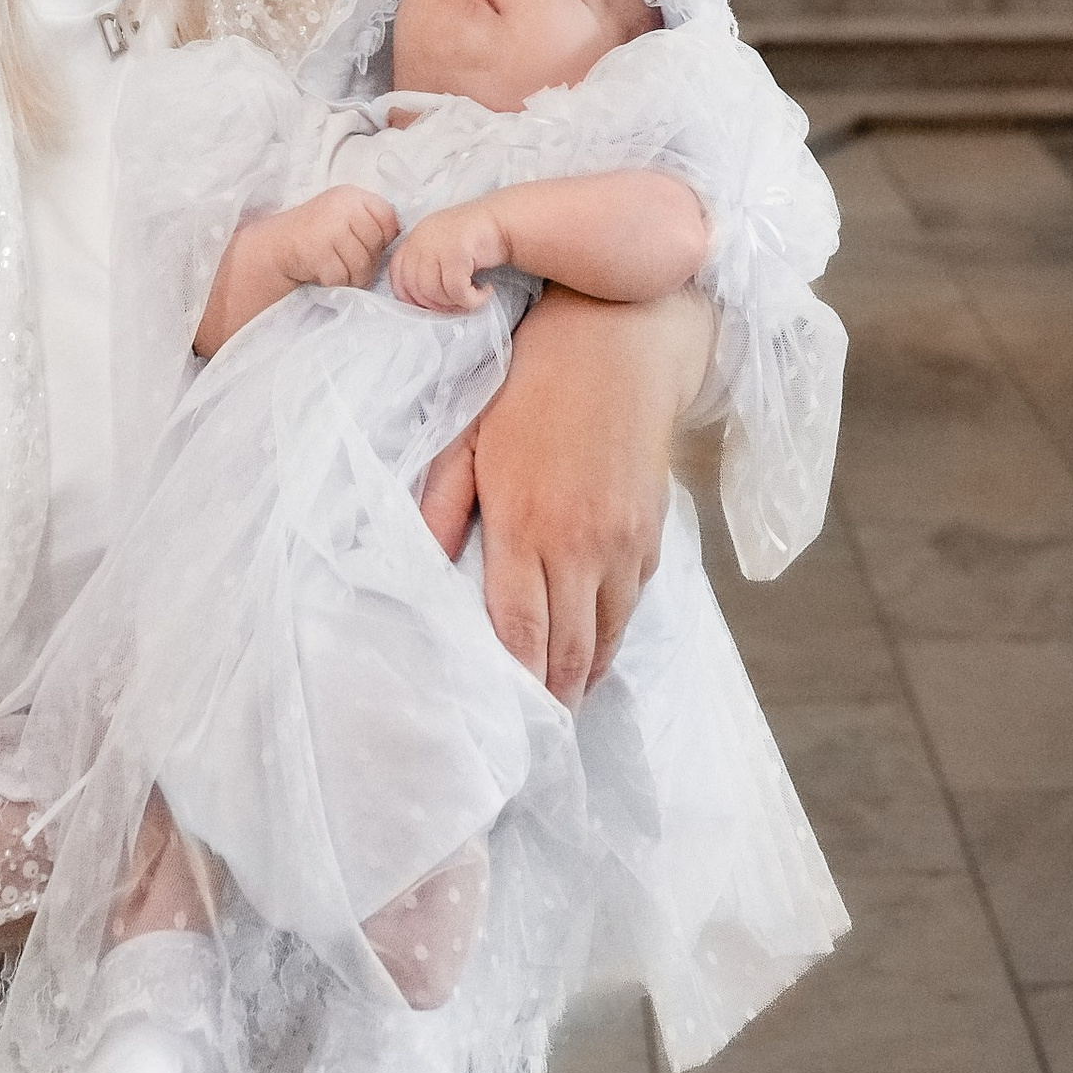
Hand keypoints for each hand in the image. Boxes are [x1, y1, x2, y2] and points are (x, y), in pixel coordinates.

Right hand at [266, 183, 397, 293]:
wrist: (276, 246)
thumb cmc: (316, 234)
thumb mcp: (345, 216)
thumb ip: (371, 221)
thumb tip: (399, 239)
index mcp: (353, 195)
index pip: (388, 217)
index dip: (382, 237)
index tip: (365, 242)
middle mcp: (343, 206)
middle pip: (376, 244)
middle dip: (366, 260)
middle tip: (345, 259)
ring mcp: (330, 228)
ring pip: (362, 265)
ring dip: (351, 275)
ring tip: (335, 266)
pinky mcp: (319, 251)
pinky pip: (342, 277)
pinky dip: (335, 281)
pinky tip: (322, 271)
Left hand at [389, 200, 510, 311]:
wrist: (504, 221)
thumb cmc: (474, 241)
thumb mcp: (440, 248)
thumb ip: (424, 268)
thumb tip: (419, 303)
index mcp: (414, 238)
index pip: (397, 274)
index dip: (411, 296)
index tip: (433, 305)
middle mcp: (421, 238)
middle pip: (416, 288)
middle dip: (438, 306)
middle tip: (459, 304)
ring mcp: (438, 243)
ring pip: (435, 293)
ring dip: (456, 303)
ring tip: (472, 295)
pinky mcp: (457, 250)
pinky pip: (457, 291)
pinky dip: (473, 300)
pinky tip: (485, 291)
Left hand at [419, 285, 712, 705]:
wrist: (622, 338)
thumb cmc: (532, 380)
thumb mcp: (470, 433)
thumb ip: (442, 505)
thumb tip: (418, 566)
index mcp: (527, 526)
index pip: (519, 637)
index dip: (512, 690)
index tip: (497, 722)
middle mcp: (581, 548)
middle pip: (570, 657)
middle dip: (550, 701)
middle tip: (528, 733)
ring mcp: (625, 545)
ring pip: (608, 642)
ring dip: (582, 676)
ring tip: (556, 699)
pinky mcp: (653, 534)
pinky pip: (632, 605)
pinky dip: (611, 633)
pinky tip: (589, 640)